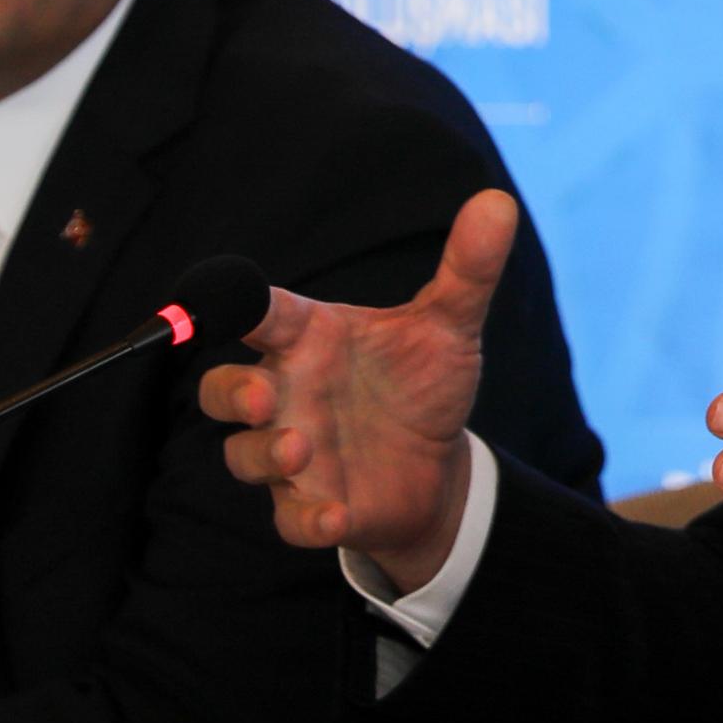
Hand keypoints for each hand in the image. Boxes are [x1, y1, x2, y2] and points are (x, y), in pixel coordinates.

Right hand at [198, 187, 508, 583]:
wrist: (438, 461)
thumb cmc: (421, 382)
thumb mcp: (448, 325)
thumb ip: (467, 269)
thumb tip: (500, 201)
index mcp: (307, 339)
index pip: (260, 315)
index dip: (236, 305)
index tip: (231, 300)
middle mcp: (286, 395)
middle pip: (222, 390)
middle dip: (233, 393)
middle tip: (264, 395)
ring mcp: (292, 454)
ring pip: (243, 456)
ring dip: (263, 455)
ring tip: (301, 448)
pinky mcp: (310, 506)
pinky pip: (290, 520)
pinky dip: (307, 520)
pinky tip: (334, 517)